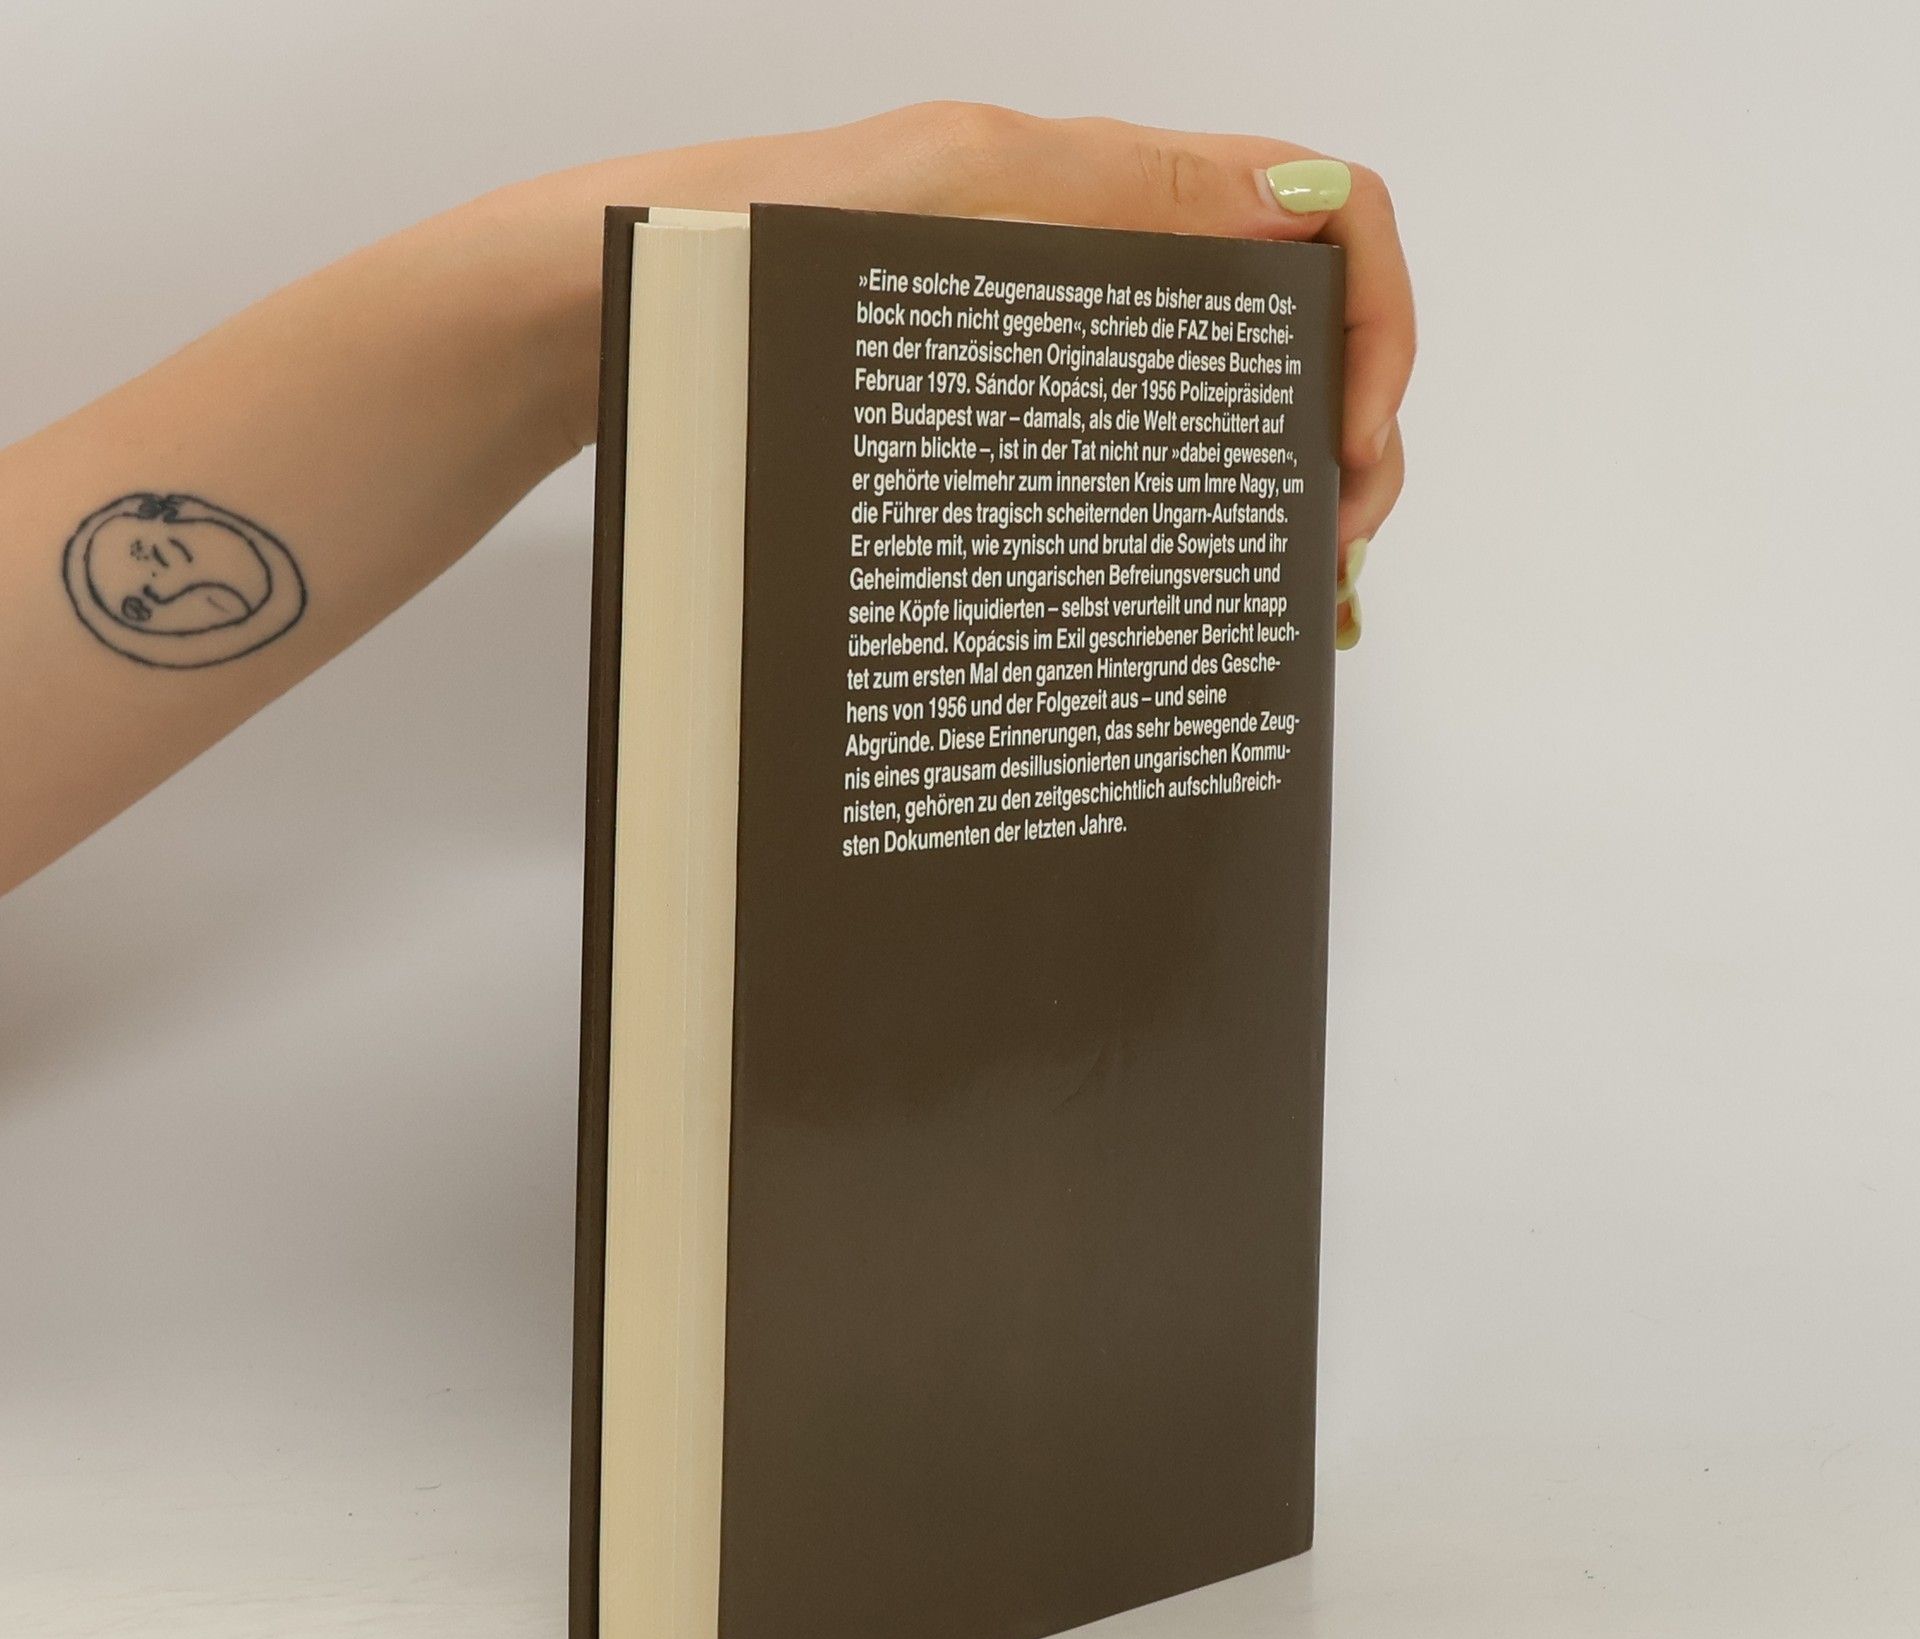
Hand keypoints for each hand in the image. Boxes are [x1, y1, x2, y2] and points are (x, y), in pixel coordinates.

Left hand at [512, 102, 1412, 589]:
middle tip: (1332, 556)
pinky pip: (1132, 450)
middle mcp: (1106, 261)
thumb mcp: (958, 186)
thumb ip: (1128, 189)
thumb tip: (1303, 195)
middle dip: (1346, 433)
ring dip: (1275, 486)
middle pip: (1294, 328)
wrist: (631, 315)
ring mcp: (1056, 344)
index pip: (1327, 216)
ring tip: (1277, 590)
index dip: (1379, 325)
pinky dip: (1186, 513)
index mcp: (1118, 185)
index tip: (1352, 450)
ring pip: (1222, 402)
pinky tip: (1175, 583)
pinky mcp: (1003, 413)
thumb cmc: (764, 241)